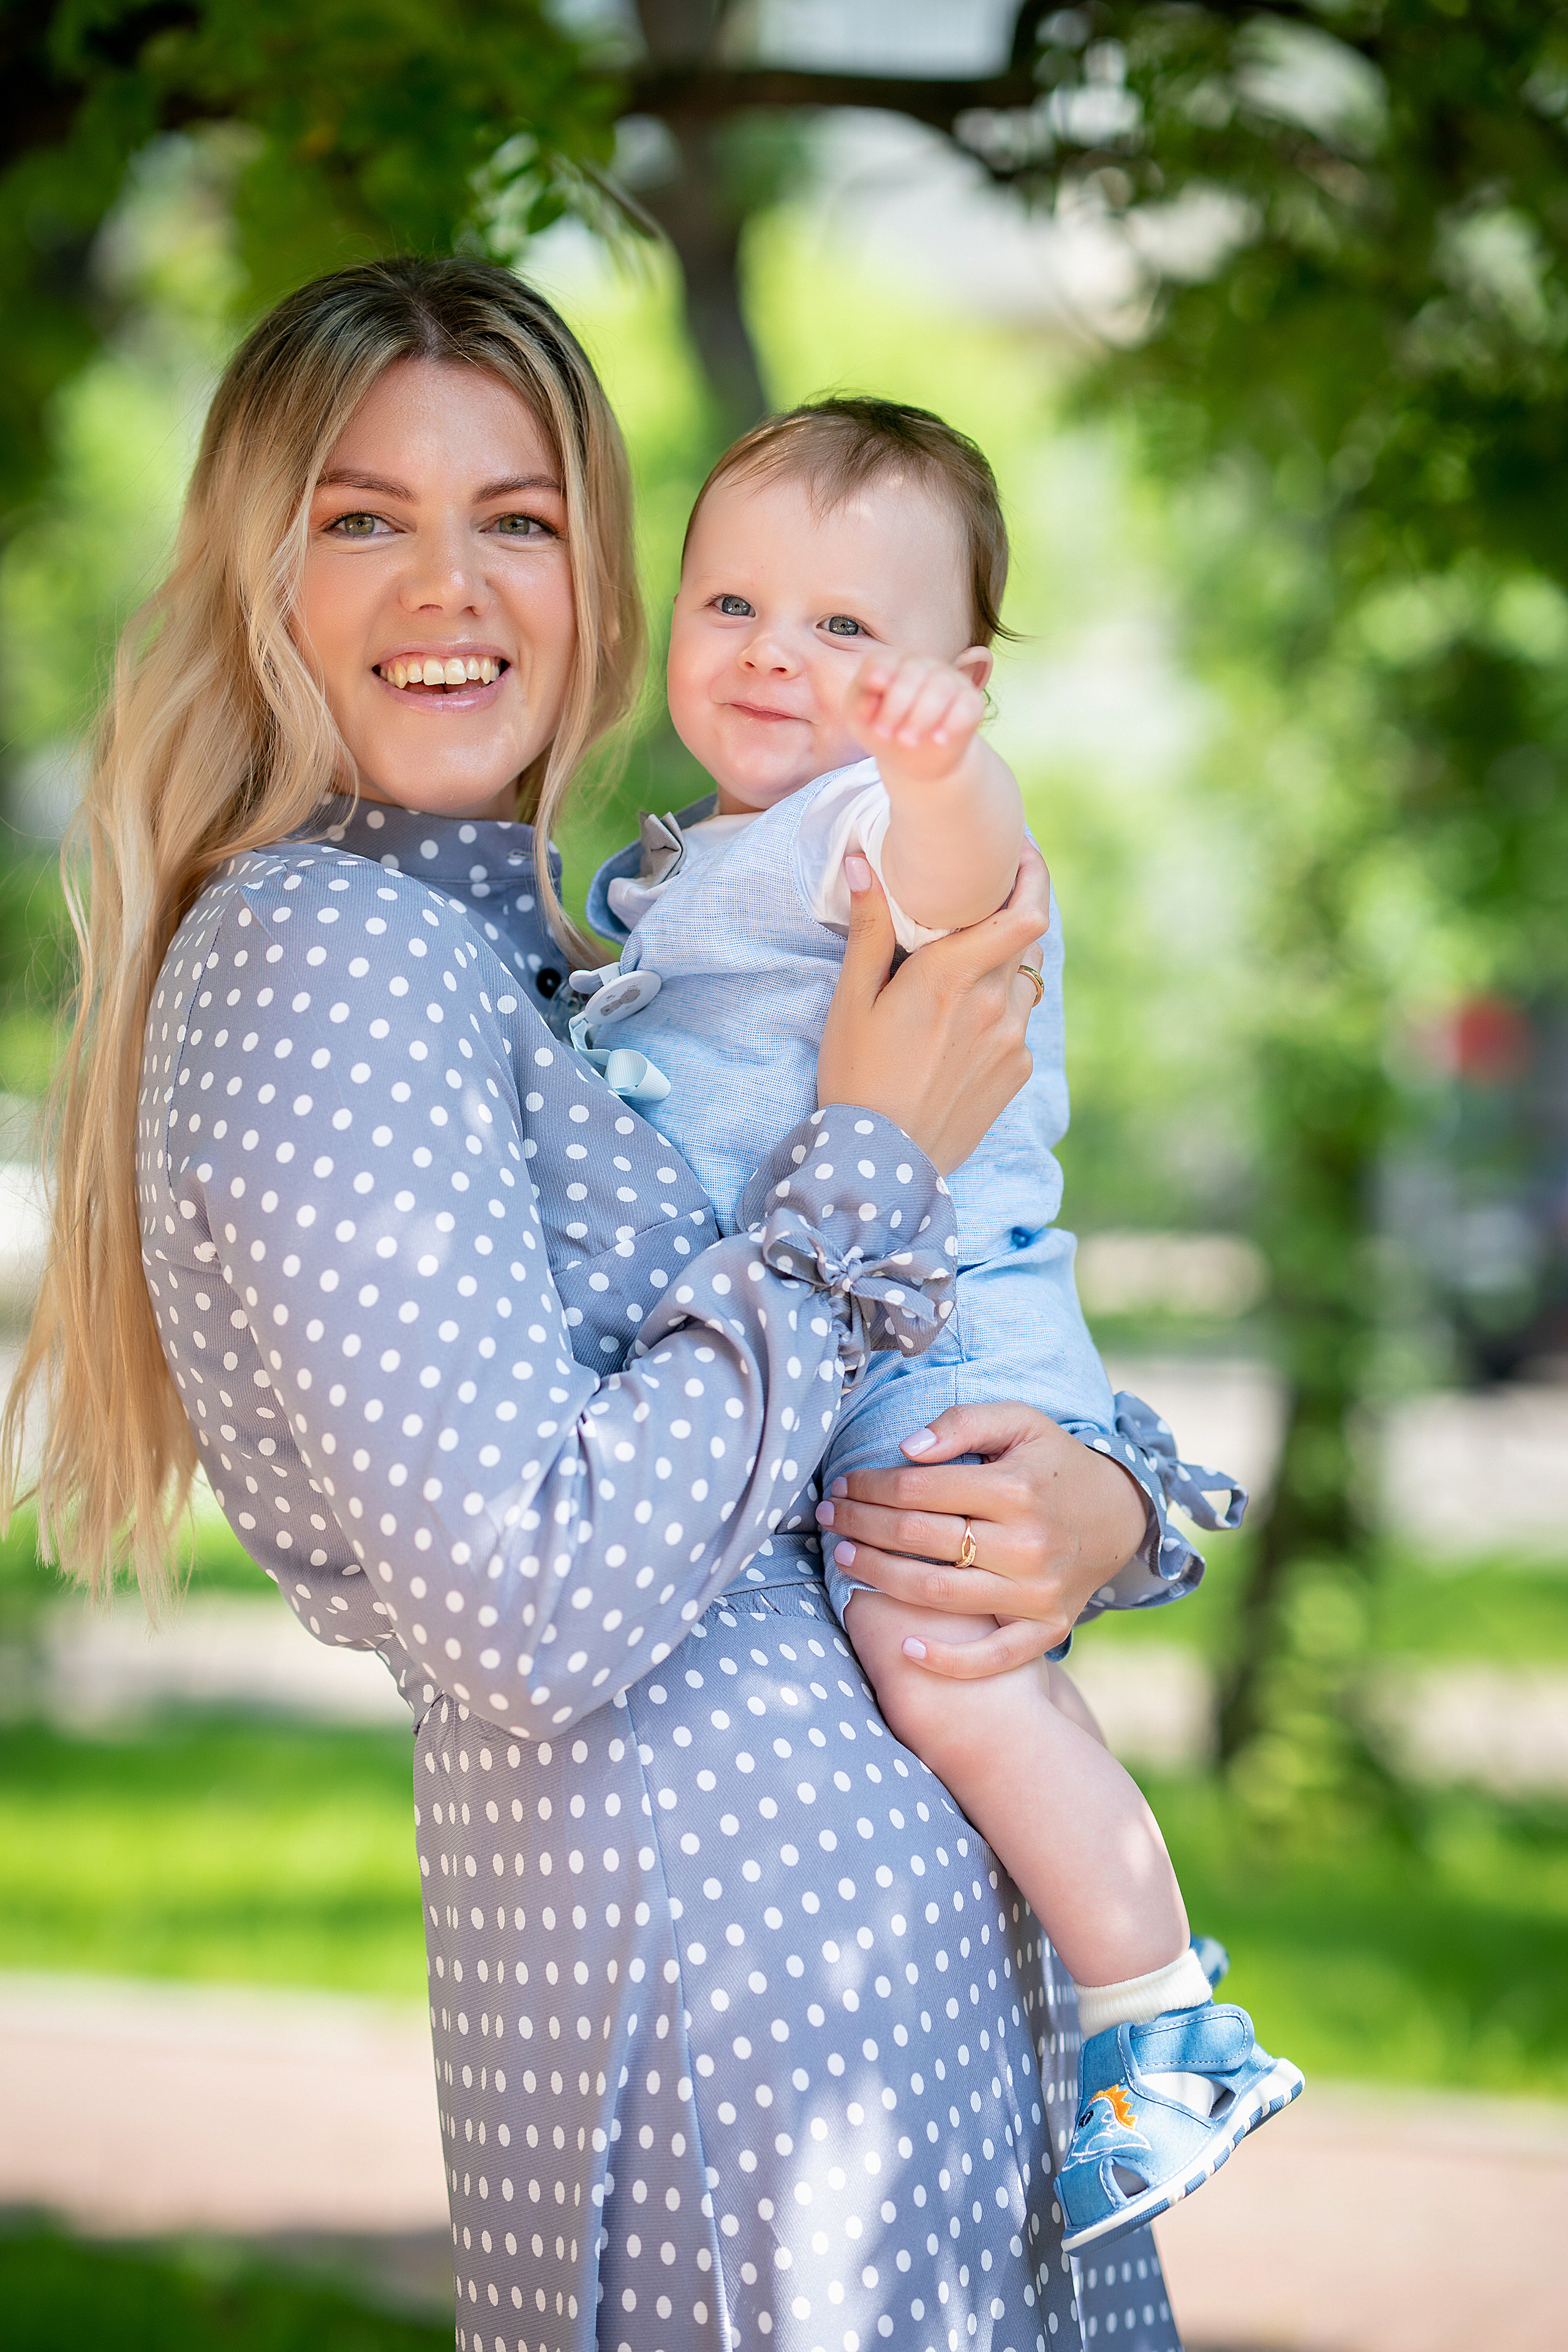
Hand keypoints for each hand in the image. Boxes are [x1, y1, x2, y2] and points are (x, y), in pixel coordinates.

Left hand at [813, 1401, 1149, 1676]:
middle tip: (828, 1516)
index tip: (842, 1484)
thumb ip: (962, 1424)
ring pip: (937, 1593)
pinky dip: (948, 1660)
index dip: (870, 1487)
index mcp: (1016, 1488)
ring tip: (844, 1558)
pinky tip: (905, 1648)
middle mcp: (1027, 1543)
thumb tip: (905, 1450)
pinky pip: (993, 1656)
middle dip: (861, 1525)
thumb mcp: (1019, 1421)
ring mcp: (1037, 1592)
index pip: (919, 1489)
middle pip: (919, 1539)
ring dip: (879, 1577)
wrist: (1118, 1516)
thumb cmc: (1052, 1464)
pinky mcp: (1047, 1629)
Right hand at [816, 843, 1048, 1174]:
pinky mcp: (1018, 1071)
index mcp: (953, 977)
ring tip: (965, 967)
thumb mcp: (851, 1000)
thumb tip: (863, 861)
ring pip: (1025, 979)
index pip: (1027, 913)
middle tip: (983, 899)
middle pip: (1028, 938)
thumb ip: (868, 928)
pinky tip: (961, 1025)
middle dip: (1011, 911)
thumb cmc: (857, 1076)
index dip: (1033, 875)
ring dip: (1004, 963)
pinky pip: (1019, 1022)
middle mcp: (996, 1005)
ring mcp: (1013, 1041)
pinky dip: (1000, 1009)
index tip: (1018, 852)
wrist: (883, 1162)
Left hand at [846, 650, 986, 784]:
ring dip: (921, 717)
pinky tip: (938, 739)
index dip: (877, 682)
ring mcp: (950, 680)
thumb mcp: (860, 722)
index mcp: (891, 663)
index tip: (868, 711)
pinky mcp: (971, 702)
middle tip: (887, 736)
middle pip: (912, 672)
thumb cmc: (884, 730)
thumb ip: (858, 706)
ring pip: (940, 687)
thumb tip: (868, 703)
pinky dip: (952, 723)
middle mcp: (923, 664)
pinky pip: (967, 706)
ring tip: (907, 742)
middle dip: (897, 707)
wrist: (916, 757)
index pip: (884, 662)